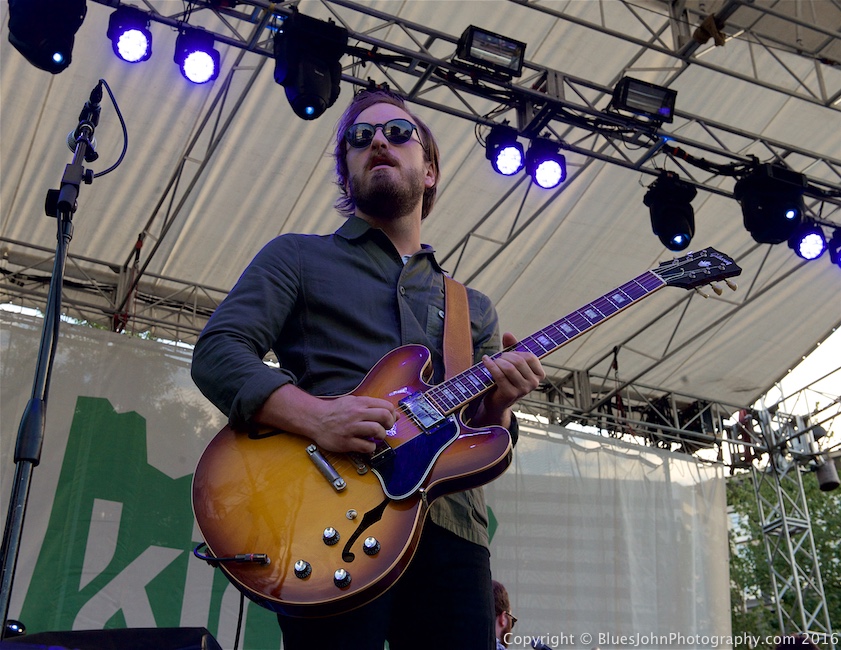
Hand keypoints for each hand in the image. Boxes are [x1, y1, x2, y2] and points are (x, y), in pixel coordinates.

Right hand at [255, 385, 395, 453]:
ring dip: (381, 435)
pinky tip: (367, 445)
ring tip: (376, 437)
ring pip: (377, 430)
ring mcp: (351, 428)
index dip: (393, 414)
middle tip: (385, 428)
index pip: (386, 406)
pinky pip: (366, 446)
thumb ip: (373, 406)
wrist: (315, 419)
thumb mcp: (353, 402)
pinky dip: (371, 447)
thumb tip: (395, 414)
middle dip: (390, 424)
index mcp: (360, 403)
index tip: (390, 419)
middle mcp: (357, 414)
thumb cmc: (336, 411)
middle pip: (384, 416)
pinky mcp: (346, 442)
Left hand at [473, 332, 544, 427]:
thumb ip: (512, 347)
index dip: (517, 352)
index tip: (508, 354)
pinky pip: (499, 375)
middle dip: (505, 356)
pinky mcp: (510, 394)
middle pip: (519, 361)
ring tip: (493, 361)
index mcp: (539, 375)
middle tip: (498, 358)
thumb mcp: (511, 362)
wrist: (497, 401)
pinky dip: (490, 365)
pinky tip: (485, 360)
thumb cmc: (507, 379)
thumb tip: (508, 334)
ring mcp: (523, 390)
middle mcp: (534, 383)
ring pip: (509, 368)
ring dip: (498, 361)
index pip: (530, 357)